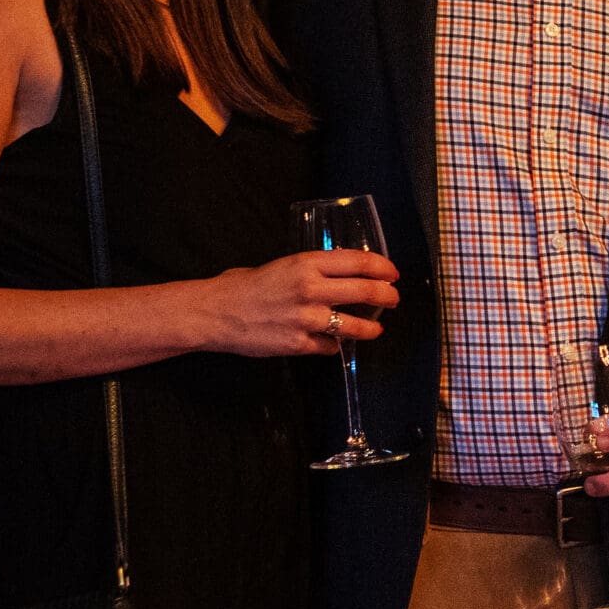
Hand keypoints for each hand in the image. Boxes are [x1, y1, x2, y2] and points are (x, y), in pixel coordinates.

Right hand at [200, 249, 398, 357]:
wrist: (215, 312)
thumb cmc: (245, 285)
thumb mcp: (281, 266)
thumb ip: (310, 270)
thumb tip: (340, 275)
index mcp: (306, 264)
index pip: (358, 262)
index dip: (382, 267)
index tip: (392, 273)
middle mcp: (311, 289)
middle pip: (364, 291)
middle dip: (386, 296)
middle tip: (393, 298)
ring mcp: (306, 319)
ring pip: (354, 325)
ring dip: (371, 328)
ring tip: (376, 328)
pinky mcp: (298, 344)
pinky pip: (330, 347)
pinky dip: (335, 346)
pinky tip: (335, 343)